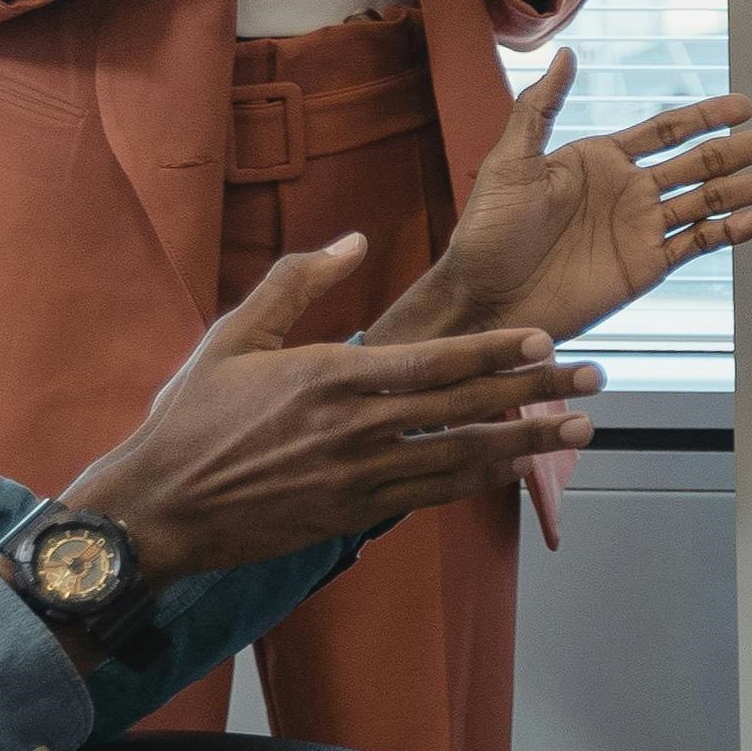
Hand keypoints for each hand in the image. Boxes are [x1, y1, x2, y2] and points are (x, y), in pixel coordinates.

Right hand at [63, 236, 597, 583]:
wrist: (158, 508)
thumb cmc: (192, 416)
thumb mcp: (234, 333)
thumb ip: (297, 280)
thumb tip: (356, 237)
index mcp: (332, 376)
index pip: (435, 360)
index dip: (496, 350)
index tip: (545, 339)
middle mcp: (356, 427)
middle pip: (466, 407)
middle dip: (537, 392)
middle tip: (593, 379)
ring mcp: (359, 476)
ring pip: (462, 456)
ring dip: (526, 442)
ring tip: (579, 429)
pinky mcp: (354, 514)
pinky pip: (432, 494)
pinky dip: (479, 479)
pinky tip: (515, 469)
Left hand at [377, 52, 751, 347]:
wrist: (483, 301)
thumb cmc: (486, 234)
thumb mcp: (509, 161)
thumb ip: (541, 108)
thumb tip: (566, 54)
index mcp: (600, 161)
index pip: (668, 130)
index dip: (707, 116)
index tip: (746, 104)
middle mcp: (631, 192)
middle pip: (709, 163)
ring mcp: (643, 231)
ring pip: (716, 201)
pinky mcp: (646, 268)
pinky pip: (697, 244)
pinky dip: (730, 232)